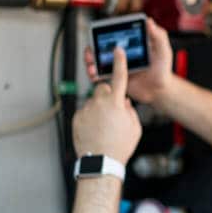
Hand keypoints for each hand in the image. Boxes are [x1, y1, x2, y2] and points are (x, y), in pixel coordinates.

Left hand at [73, 47, 141, 164]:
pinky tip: (95, 131)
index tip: (117, 50)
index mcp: (116, 103)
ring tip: (104, 128)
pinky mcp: (77, 117)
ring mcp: (86, 109)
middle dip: (109, 95)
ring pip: (94, 102)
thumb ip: (130, 111)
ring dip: (99, 109)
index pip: (119, 77)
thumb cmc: (120, 146)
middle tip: (113, 111)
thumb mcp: (135, 128)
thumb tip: (124, 103)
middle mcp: (99, 103)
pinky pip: (85, 112)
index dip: (119, 62)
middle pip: (104, 88)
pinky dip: (90, 118)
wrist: (100, 162)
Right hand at [84, 18, 173, 103]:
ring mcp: (117, 65)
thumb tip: (149, 21)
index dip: (105, 33)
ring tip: (91, 64)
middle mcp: (122, 53)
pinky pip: (101, 76)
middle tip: (91, 50)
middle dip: (93, 47)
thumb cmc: (163, 70)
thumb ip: (159, 36)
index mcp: (130, 43)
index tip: (100, 34)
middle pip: (102, 47)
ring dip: (90, 61)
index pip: (115, 34)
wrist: (160, 90)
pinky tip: (94, 76)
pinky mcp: (115, 78)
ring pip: (98, 60)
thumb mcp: (164, 51)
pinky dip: (94, 75)